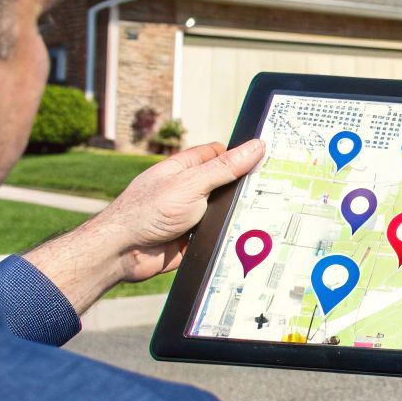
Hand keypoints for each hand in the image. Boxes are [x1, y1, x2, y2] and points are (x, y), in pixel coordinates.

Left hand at [21, 140, 263, 313]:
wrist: (123, 253)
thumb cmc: (147, 211)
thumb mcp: (192, 184)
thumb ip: (225, 168)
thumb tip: (256, 146)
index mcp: (185, 168)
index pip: (220, 155)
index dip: (242, 155)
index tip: (269, 159)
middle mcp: (189, 190)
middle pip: (227, 184)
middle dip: (246, 189)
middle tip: (278, 190)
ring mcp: (192, 215)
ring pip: (226, 212)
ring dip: (240, 216)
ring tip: (272, 215)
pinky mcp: (194, 239)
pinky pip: (220, 235)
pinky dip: (232, 237)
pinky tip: (252, 239)